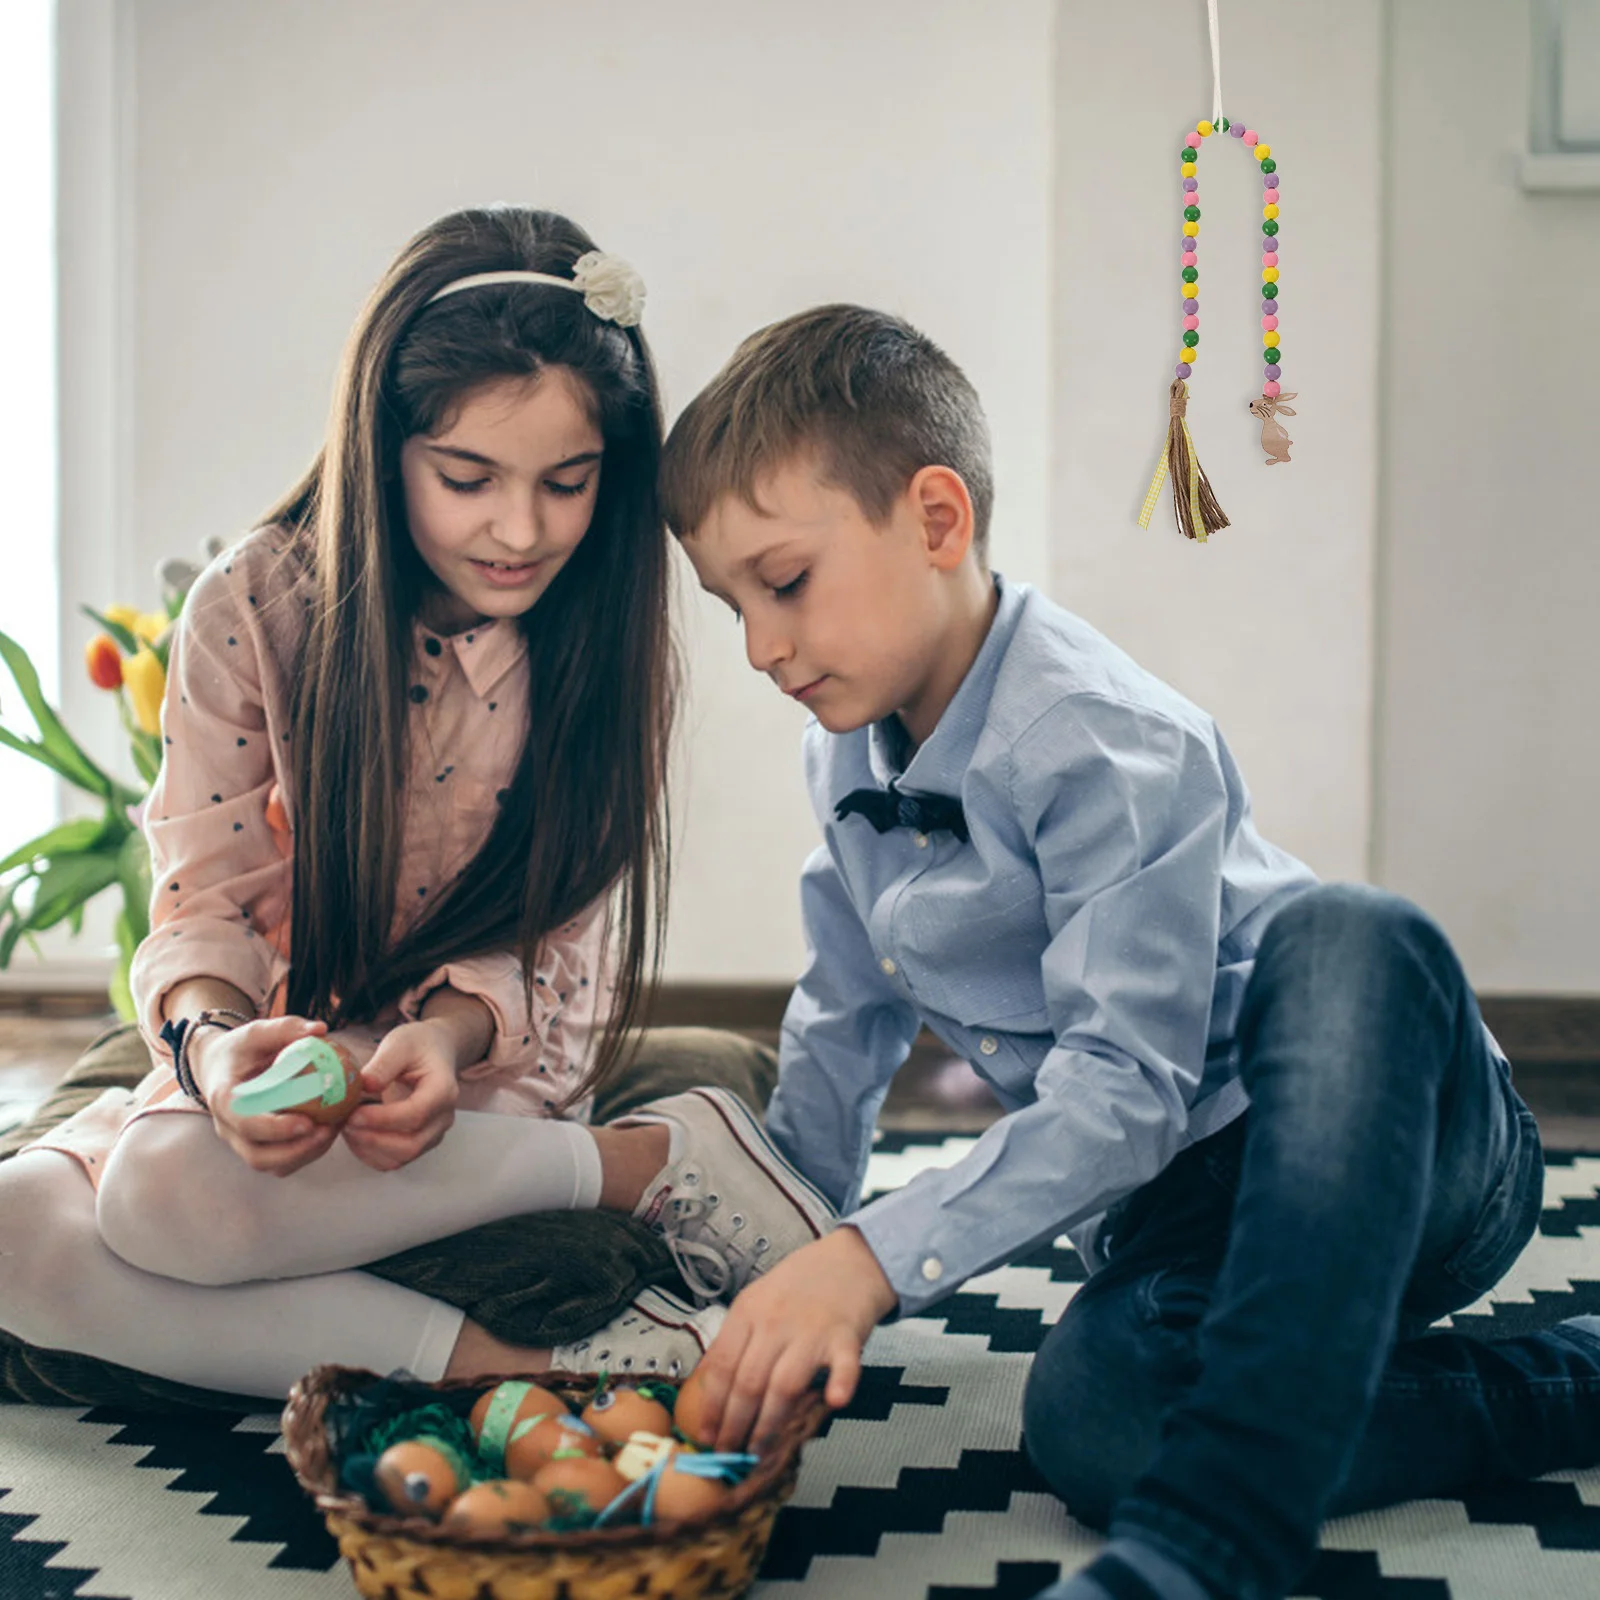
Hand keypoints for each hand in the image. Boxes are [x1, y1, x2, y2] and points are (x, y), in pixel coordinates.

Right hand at [194, 1014, 338, 1176]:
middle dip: (295, 1150)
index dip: (276, 1128)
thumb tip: (321, 1029)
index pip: (246, 1124)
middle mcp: (228, 1128)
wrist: (218, 1068)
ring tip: (333, 1130)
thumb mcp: (256, 1032)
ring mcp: (240, 1142)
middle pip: (257, 1156)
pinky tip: (328, 1132)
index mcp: (224, 1100)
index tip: (308, 1122)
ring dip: (304, 1154)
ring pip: (270, 1164)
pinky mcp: (255, 1147)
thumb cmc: (240, 1049)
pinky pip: (280, 1161)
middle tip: (328, 1130)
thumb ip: (285, 1029)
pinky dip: (304, 1153)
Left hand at [342, 1019, 460, 1170]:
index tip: (353, 1113)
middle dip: (373, 1139)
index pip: (415, 1114)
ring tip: (347, 1127)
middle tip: (345, 1123)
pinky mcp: (421, 1142)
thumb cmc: (419, 1045)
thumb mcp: (401, 1043)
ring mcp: (433, 1133)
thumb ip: (384, 1064)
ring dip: (369, 1148)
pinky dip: (371, 1154)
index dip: (382, 1119)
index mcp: (443, 1090)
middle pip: (411, 1144)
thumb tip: (365, 1086)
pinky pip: (395, 1160)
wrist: (436, 1052)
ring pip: (402, 1157)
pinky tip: (356, 1135)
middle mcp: (443, 1117)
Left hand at [694, 1227, 897, 1451]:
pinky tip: (834, 1400)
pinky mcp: (846, 1336)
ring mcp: (812, 1329)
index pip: (720, 1366)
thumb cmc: (800, 1284)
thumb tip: (708, 1386)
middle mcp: (776, 1321)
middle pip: (748, 1382)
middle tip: (728, 1453)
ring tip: (758, 1450)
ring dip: (769, 1425)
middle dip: (734, 1426)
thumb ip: (736, 1338)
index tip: (705, 1434)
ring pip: (784, 1385)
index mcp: (748, 1311)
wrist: (848, 1259)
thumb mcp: (756, 1300)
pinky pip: (843, 1364)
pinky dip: (841, 1383)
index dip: (711, 1407)